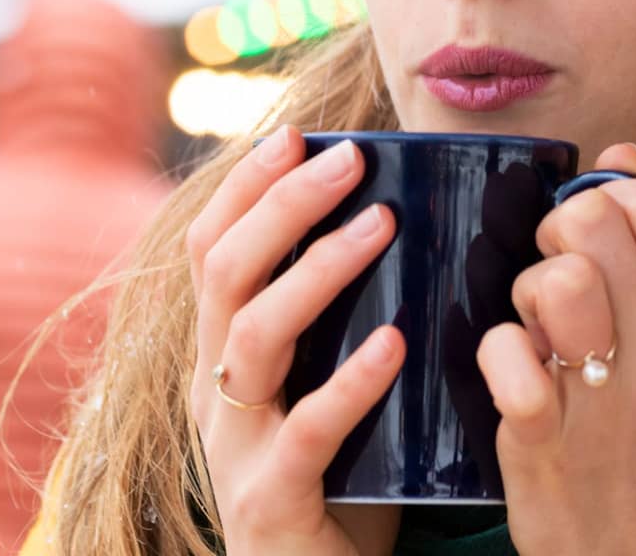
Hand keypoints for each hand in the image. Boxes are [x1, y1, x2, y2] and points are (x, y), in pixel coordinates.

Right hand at [186, 126, 403, 555]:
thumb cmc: (346, 481)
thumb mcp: (337, 387)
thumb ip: (358, 319)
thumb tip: (423, 224)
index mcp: (223, 356)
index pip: (213, 251)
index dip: (245, 187)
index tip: (297, 134)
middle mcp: (214, 391)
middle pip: (224, 272)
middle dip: (283, 203)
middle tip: (350, 158)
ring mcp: (235, 446)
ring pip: (253, 336)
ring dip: (317, 271)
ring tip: (380, 225)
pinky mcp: (270, 501)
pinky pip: (306, 430)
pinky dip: (350, 381)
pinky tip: (393, 345)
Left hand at [476, 143, 635, 555]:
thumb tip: (622, 154)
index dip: (608, 201)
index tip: (593, 243)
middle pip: (595, 222)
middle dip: (555, 235)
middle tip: (553, 282)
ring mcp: (609, 398)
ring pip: (558, 277)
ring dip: (527, 290)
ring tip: (535, 327)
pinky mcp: (546, 438)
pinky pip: (507, 352)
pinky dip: (496, 354)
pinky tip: (513, 378)